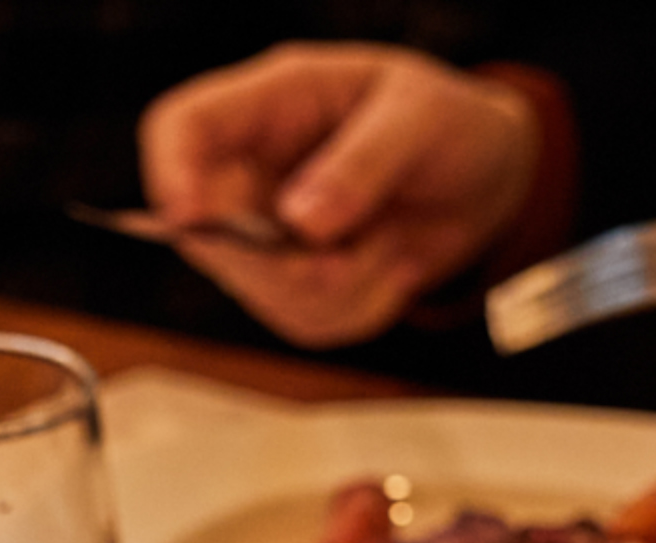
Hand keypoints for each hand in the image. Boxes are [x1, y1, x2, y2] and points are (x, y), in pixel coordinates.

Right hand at [138, 43, 538, 347]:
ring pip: (264, 294)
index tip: (192, 218)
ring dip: (341, 286)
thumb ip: (362, 162)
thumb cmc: (446, 124)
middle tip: (358, 243)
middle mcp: (255, 172)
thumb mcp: (420, 119)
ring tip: (389, 240)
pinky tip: (387, 268)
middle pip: (211, 236)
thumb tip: (300, 221)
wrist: (484, 181)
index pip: (181, 128)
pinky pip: (305, 323)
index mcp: (270, 104)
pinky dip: (358, 308)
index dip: (171, 174)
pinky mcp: (293, 288)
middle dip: (287, 262)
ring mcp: (267, 236)